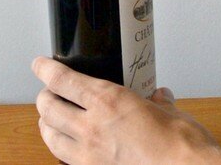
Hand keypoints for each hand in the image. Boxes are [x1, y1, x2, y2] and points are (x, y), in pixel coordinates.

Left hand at [31, 57, 220, 163]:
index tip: (40, 65)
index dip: (45, 69)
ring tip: (49, 118)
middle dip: (43, 97)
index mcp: (108, 101)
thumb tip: (159, 97)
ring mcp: (90, 154)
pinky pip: (64, 158)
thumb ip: (159, 102)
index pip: (62, 80)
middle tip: (48, 92)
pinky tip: (68, 146)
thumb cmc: (180, 144)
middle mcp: (92, 126)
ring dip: (45, 124)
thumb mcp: (170, 111)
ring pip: (49, 135)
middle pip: (47, 107)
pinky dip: (60, 148)